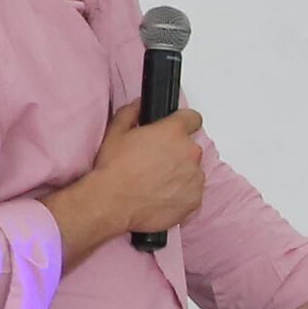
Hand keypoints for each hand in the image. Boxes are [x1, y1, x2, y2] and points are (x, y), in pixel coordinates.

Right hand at [84, 105, 209, 238]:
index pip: (192, 118)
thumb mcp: (116, 131)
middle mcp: (190, 152)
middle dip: (176, 152)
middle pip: (190, 147)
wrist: (113, 203)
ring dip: (180, 173)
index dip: (183, 123)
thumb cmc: (114, 169)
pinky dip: (181, 193)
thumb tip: (140, 105)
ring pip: (192, 170)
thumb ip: (132, 112)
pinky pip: (192, 192)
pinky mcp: (195, 199)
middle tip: (155, 162)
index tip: (176, 130)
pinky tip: (161, 196)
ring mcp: (195, 177)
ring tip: (156, 182)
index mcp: (174, 132)